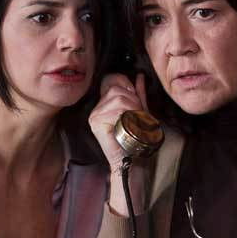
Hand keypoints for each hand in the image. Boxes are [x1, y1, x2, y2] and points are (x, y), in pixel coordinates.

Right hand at [88, 73, 149, 215]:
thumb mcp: (141, 111)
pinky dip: (127, 116)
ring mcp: (95, 115)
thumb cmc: (137, 139)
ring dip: (132, 109)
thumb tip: (139, 76)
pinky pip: (115, 110)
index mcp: (105, 103)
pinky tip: (128, 126)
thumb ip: (139, 94)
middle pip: (117, 89)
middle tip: (138, 115)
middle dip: (133, 100)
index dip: (127, 84)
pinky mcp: (96, 122)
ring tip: (135, 122)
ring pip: (118, 99)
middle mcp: (97, 108)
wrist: (133, 161)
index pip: (113, 80)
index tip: (136, 97)